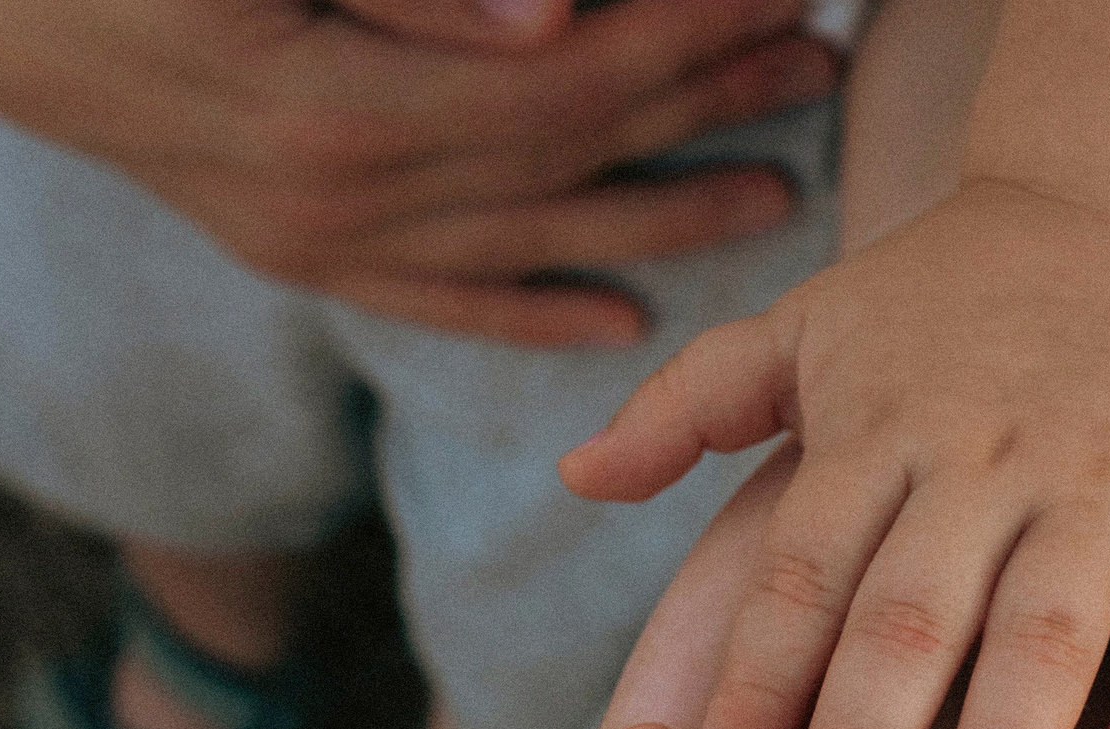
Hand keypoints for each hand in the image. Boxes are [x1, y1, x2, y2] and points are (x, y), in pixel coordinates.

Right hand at [0, 0, 838, 342]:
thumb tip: (554, 16)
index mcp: (333, 115)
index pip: (565, 80)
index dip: (682, 34)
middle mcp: (334, 205)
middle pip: (570, 158)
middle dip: (704, 106)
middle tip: (821, 68)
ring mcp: (310, 241)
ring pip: (525, 240)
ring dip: (660, 213)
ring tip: (778, 184)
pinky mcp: (288, 250)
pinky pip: (434, 300)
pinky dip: (529, 308)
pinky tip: (617, 318)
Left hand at [560, 178, 1109, 728]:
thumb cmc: (940, 300)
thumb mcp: (802, 325)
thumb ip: (687, 404)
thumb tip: (575, 476)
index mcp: (877, 427)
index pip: (802, 573)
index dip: (755, 682)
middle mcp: (985, 457)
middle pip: (909, 622)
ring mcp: (1102, 483)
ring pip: (1046, 638)